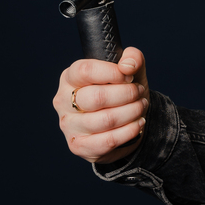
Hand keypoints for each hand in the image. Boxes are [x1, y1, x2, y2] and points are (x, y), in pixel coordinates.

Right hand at [54, 47, 149, 164]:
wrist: (122, 123)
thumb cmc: (121, 92)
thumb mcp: (130, 72)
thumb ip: (132, 58)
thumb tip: (127, 66)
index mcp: (70, 77)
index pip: (85, 71)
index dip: (112, 73)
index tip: (130, 77)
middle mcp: (63, 101)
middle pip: (96, 97)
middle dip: (127, 94)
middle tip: (139, 93)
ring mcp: (68, 125)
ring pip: (105, 120)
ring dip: (132, 112)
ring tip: (141, 106)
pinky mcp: (78, 146)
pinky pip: (108, 140)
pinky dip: (129, 131)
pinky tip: (138, 123)